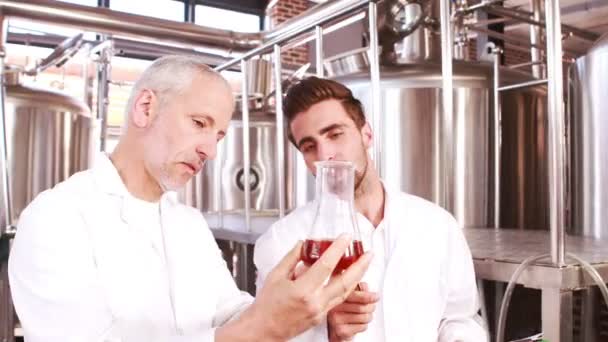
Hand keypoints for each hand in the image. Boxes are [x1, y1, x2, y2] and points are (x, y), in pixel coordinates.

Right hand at [231, 234, 372, 340]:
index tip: (346, 237)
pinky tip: (349, 277)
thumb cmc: (267, 304)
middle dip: (360, 266)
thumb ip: (292, 258)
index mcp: (302, 290)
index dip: (338, 249)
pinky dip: (346, 287)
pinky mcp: (321, 317)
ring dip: (357, 277)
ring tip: (364, 263)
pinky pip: (338, 300)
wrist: (264, 329)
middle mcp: (315, 302)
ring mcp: (320, 312)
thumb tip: (304, 244)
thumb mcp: (276, 275)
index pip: (326, 266)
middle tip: (369, 254)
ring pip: (345, 293)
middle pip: (345, 283)